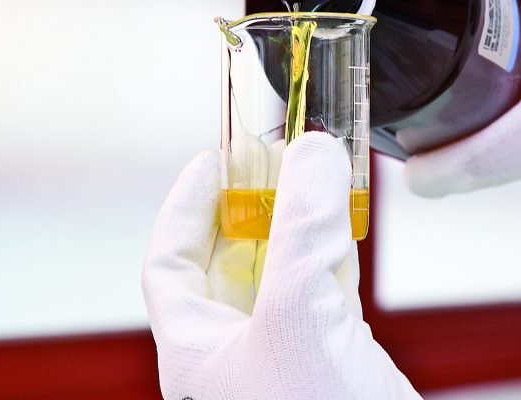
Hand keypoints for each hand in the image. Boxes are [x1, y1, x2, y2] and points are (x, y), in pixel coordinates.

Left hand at [143, 132, 419, 398]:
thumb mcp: (295, 314)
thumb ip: (301, 229)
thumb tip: (311, 153)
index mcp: (197, 349)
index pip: (171, 262)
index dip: (186, 205)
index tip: (215, 159)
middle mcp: (237, 351)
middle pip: (231, 259)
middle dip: (252, 205)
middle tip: (277, 160)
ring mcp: (287, 353)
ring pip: (285, 270)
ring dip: (300, 223)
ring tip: (316, 176)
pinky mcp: (333, 356)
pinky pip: (326, 289)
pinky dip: (337, 250)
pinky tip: (349, 222)